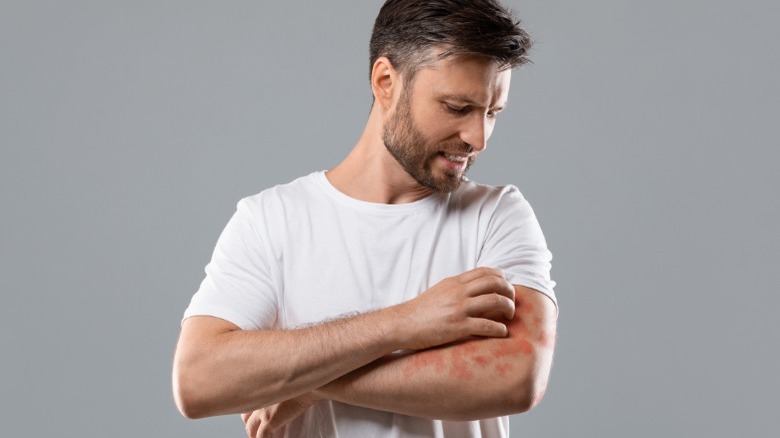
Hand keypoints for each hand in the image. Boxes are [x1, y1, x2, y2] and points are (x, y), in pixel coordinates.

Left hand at [241, 393, 318, 437]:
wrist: (310, 386)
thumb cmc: (303, 385)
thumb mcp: (285, 388)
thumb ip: (277, 395)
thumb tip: (278, 407)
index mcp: (262, 391)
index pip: (247, 407)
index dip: (251, 417)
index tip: (257, 421)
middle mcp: (258, 400)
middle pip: (246, 419)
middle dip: (252, 427)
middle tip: (260, 431)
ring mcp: (262, 411)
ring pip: (251, 430)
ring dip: (256, 436)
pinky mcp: (269, 420)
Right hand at [392, 267, 514, 349]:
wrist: (402, 324)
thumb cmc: (420, 311)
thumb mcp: (440, 291)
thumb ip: (458, 288)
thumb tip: (476, 289)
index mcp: (455, 282)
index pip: (487, 272)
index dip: (502, 279)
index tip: (505, 289)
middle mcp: (459, 292)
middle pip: (496, 283)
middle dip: (510, 292)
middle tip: (511, 303)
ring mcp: (459, 309)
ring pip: (496, 301)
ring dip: (508, 309)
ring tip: (509, 317)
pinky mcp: (458, 327)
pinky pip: (487, 325)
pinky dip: (499, 329)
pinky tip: (501, 332)